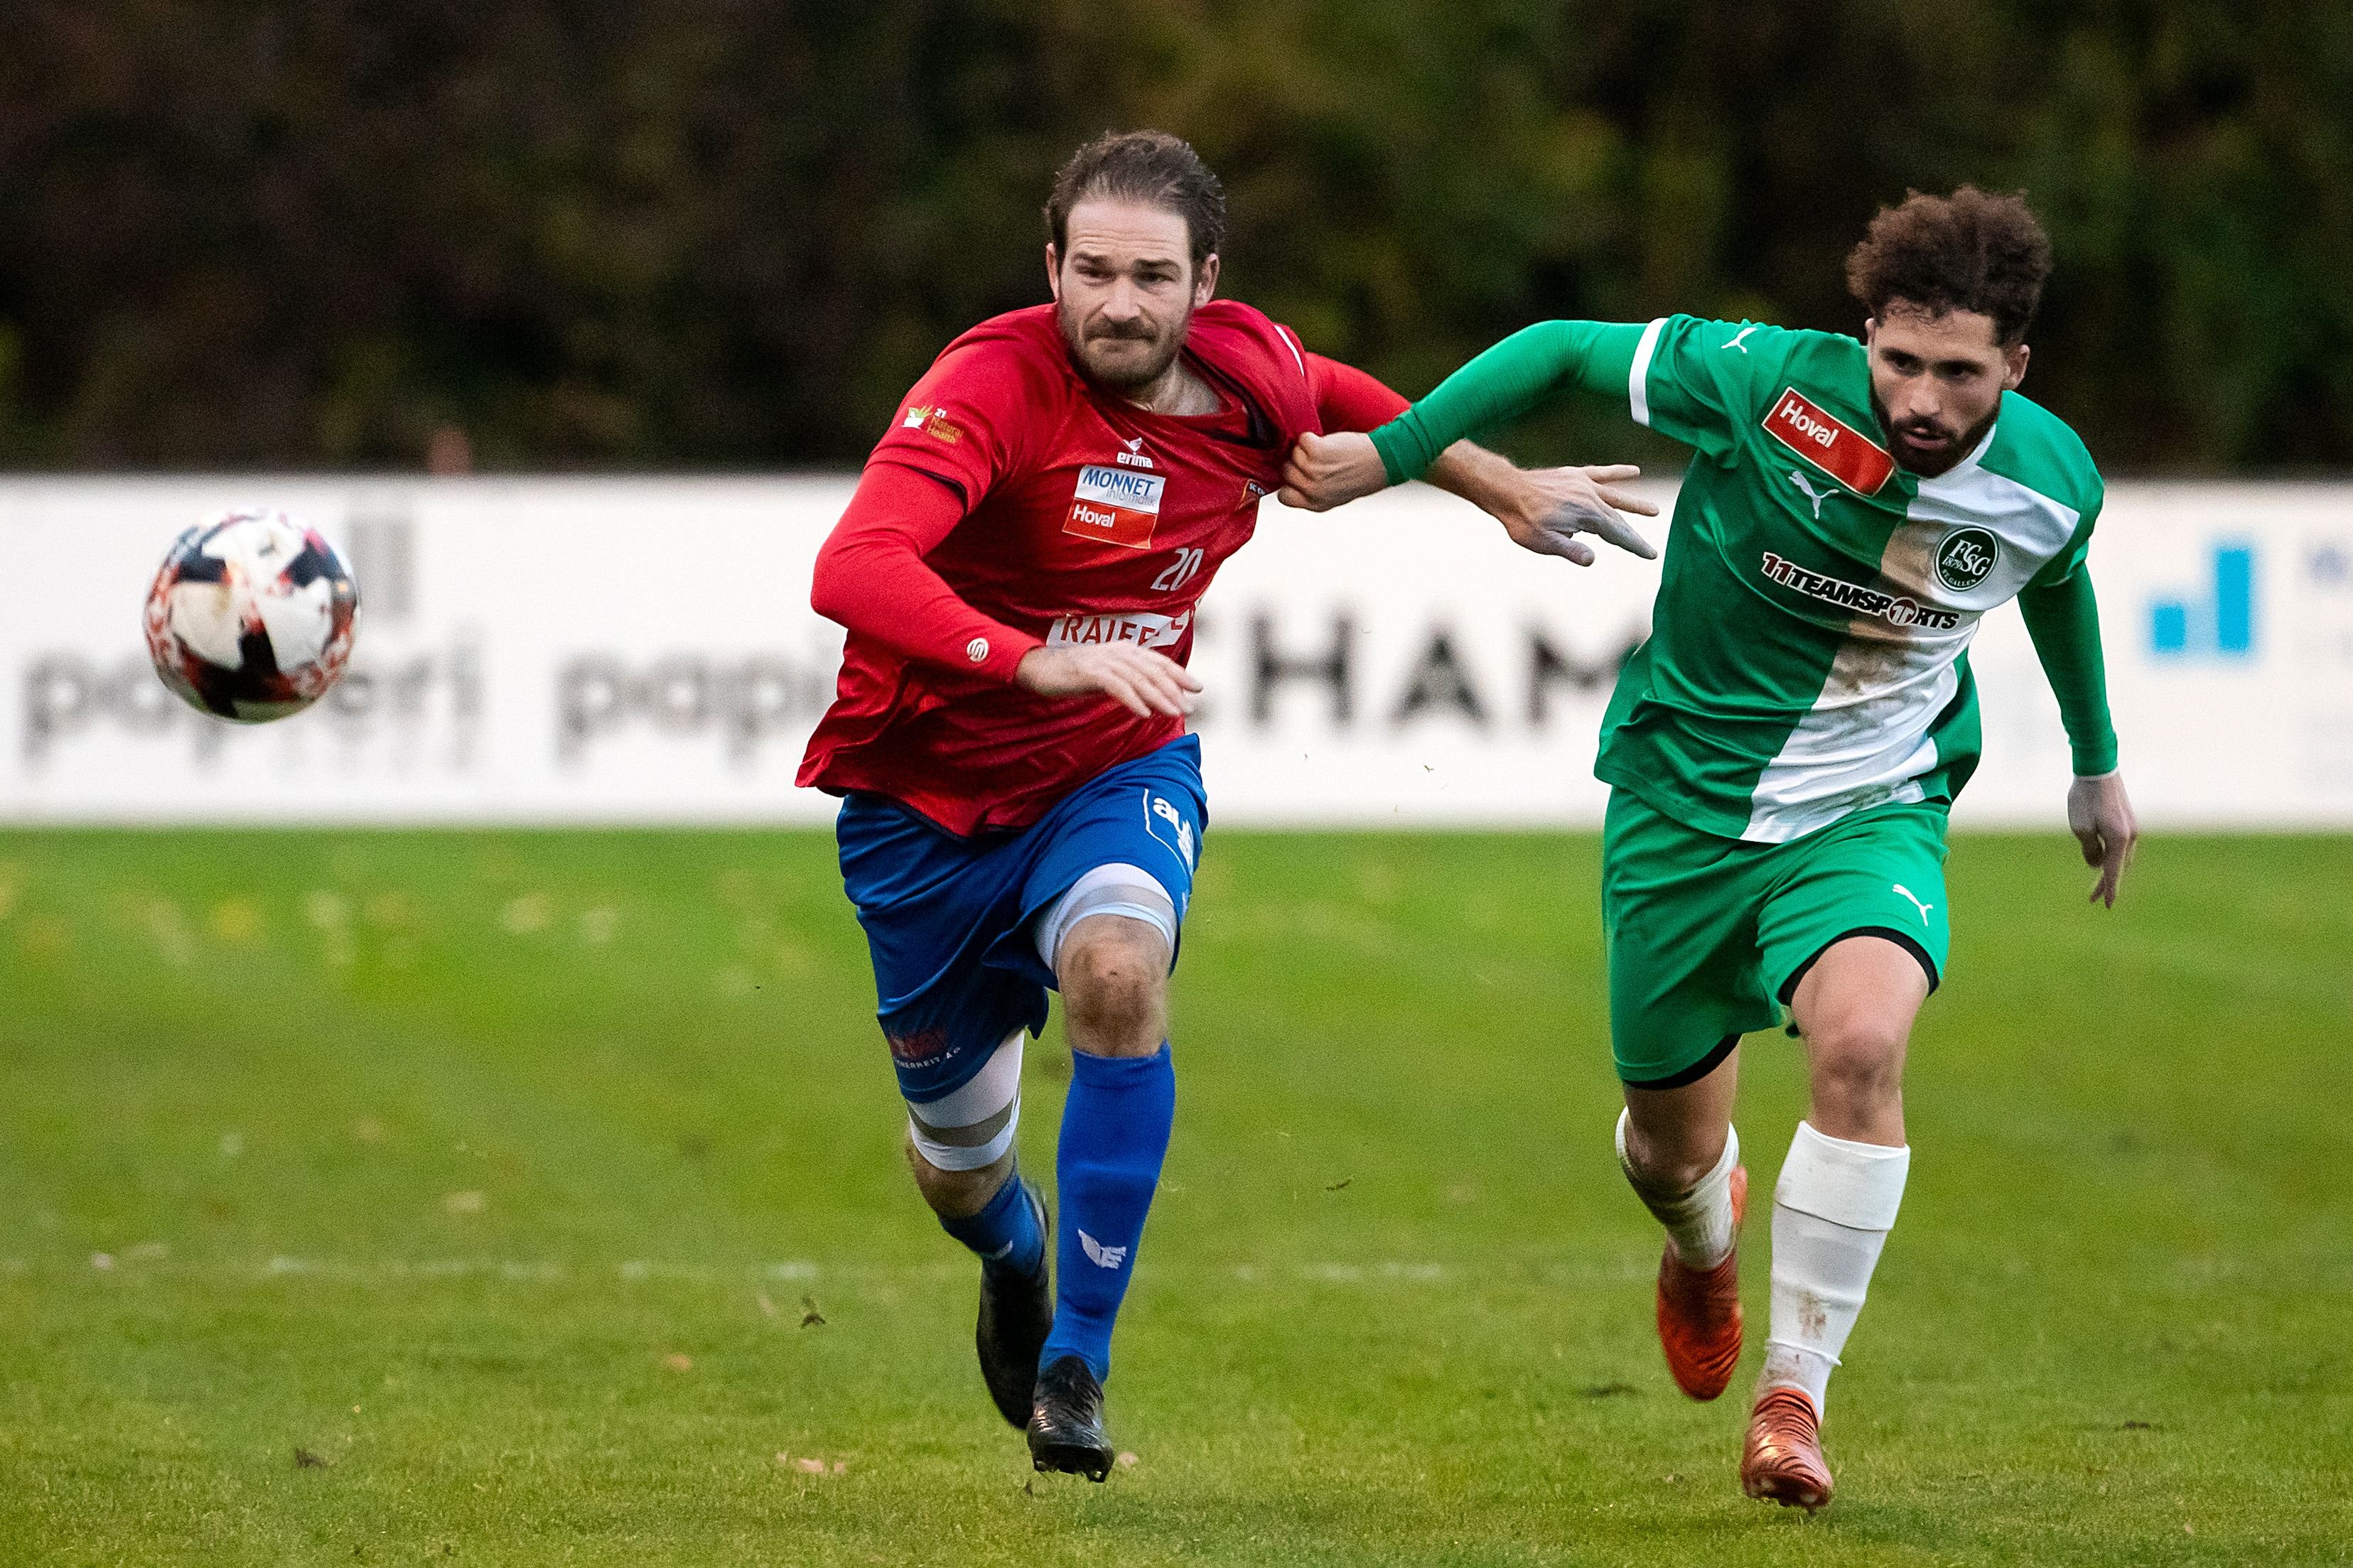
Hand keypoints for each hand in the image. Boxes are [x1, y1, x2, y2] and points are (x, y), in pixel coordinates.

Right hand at [1015, 644, 1202, 719]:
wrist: (1040, 668)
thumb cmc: (1074, 674)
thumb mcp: (1107, 675)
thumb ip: (1129, 680)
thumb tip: (1153, 697)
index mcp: (1125, 650)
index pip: (1158, 661)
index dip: (1179, 674)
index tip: (1198, 688)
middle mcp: (1118, 652)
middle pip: (1153, 671)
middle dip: (1174, 690)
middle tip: (1189, 707)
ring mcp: (1104, 661)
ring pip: (1139, 680)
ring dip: (1159, 698)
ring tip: (1174, 713)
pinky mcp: (1090, 673)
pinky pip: (1117, 687)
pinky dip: (1132, 700)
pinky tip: (1143, 713)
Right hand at [1277, 430, 1389, 510]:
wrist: (1380, 462)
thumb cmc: (1362, 476)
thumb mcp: (1334, 496)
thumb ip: (1312, 493)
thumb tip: (1291, 481)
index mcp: (1315, 504)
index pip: (1284, 497)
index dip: (1289, 484)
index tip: (1299, 477)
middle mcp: (1312, 490)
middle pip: (1286, 471)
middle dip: (1298, 463)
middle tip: (1317, 460)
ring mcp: (1313, 470)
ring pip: (1293, 453)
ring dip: (1306, 449)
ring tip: (1326, 452)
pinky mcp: (1317, 451)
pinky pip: (1303, 440)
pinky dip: (1312, 437)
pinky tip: (1327, 443)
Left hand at [1490, 463, 1659, 564]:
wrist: (1506, 490)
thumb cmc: (1523, 520)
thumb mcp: (1543, 542)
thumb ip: (1570, 550)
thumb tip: (1592, 560)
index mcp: (1587, 515)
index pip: (1617, 535)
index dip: (1634, 545)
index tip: (1650, 554)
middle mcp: (1590, 497)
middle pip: (1618, 520)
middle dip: (1633, 535)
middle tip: (1650, 549)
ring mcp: (1584, 484)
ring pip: (1615, 496)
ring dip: (1634, 505)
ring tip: (1654, 511)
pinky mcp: (1575, 475)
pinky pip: (1601, 473)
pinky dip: (1618, 472)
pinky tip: (1634, 471)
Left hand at [2067, 772, 2137, 907]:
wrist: (2098, 770)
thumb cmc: (2086, 799)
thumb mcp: (2080, 829)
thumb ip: (2089, 851)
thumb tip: (2097, 864)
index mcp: (2119, 839)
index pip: (2114, 871)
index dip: (2109, 889)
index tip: (2107, 905)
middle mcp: (2130, 835)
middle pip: (2120, 866)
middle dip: (2108, 882)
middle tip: (2095, 899)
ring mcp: (2131, 827)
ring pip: (2122, 856)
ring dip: (2110, 869)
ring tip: (2097, 882)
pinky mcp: (2127, 820)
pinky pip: (2121, 845)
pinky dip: (2112, 855)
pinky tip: (2102, 858)